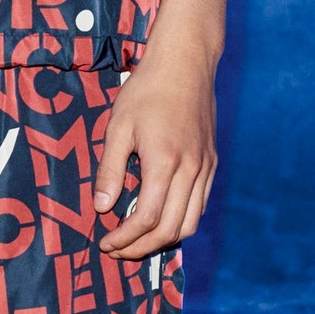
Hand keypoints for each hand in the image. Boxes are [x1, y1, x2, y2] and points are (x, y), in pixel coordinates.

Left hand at [93, 40, 218, 261]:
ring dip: (163, 240)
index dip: (124, 238)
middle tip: (117, 250)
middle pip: (170, 229)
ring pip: (190, 222)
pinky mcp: (211, 164)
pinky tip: (159, 219)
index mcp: (164, 162)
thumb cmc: (147, 91)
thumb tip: (102, 208)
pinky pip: (199, 205)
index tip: (105, 243)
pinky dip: (180, 221)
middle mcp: (190, 170)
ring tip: (137, 241)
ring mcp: (205, 168)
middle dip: (141, 247)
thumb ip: (110, 170)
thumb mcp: (118, 127)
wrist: (186, 63)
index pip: (146, 218)